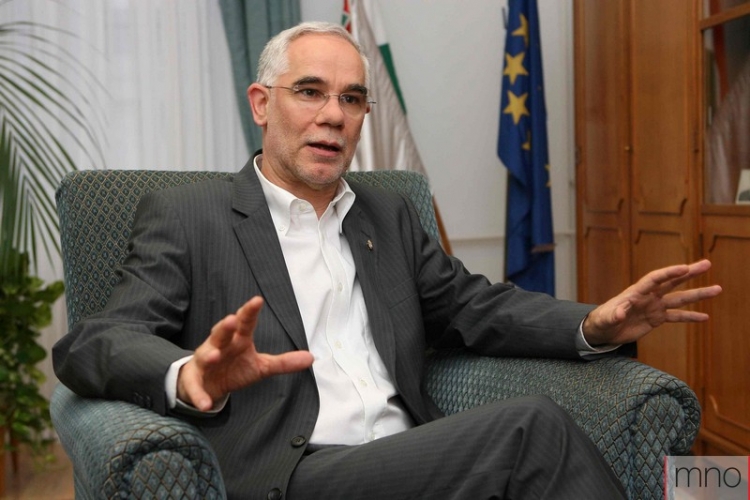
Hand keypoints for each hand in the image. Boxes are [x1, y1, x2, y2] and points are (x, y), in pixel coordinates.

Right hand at [177, 296, 313, 410]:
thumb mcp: (261, 366)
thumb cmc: (234, 368)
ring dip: (209, 354)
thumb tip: (312, 358)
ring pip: (205, 355)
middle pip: (221, 333)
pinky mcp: (194, 380)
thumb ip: (284, 362)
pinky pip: (195, 387)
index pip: (244, 323)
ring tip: (215, 355)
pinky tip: (205, 404)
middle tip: (231, 320)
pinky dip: (199, 395)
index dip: (249, 312)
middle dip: (225, 327)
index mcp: (237, 340)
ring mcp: (205, 362)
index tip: (258, 300)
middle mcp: (219, 346)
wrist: (208, 386)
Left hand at [582, 259, 721, 346]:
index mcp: (636, 292)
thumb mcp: (604, 319)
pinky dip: (690, 316)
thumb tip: (619, 313)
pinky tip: (705, 317)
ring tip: (717, 289)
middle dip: (689, 273)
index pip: (654, 279)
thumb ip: (613, 315)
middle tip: (707, 264)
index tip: (684, 268)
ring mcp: (654, 306)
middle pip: (672, 281)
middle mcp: (648, 296)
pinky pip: (676, 316)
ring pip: (679, 298)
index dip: (668, 273)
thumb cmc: (601, 321)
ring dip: (697, 294)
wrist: (603, 330)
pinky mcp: (656, 318)